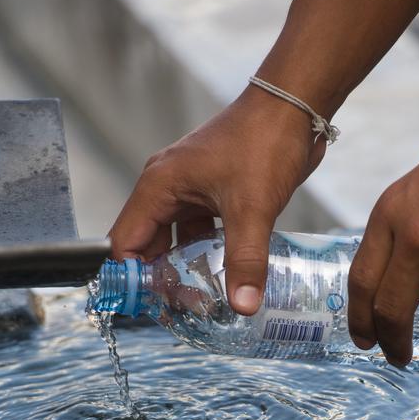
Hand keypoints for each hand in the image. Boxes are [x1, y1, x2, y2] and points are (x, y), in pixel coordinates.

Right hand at [109, 86, 325, 314]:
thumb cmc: (264, 142)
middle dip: (160, 279)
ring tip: (202, 301)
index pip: (124, 243)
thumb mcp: (252, 208)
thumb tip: (243, 306)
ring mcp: (189, 190)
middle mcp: (166, 188)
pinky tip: (223, 277)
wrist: (294, 107)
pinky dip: (206, 255)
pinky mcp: (212, 193)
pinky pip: (198, 232)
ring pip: (174, 240)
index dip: (132, 279)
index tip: (152, 308)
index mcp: (158, 186)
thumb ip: (245, 260)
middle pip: (146, 245)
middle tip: (182, 312)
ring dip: (184, 269)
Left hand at [348, 104, 418, 365]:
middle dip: (394, 341)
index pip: (362, 280)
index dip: (361, 318)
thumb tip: (387, 292)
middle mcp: (417, 237)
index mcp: (390, 215)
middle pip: (393, 309)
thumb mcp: (416, 193)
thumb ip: (400, 237)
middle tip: (399, 357)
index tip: (364, 341)